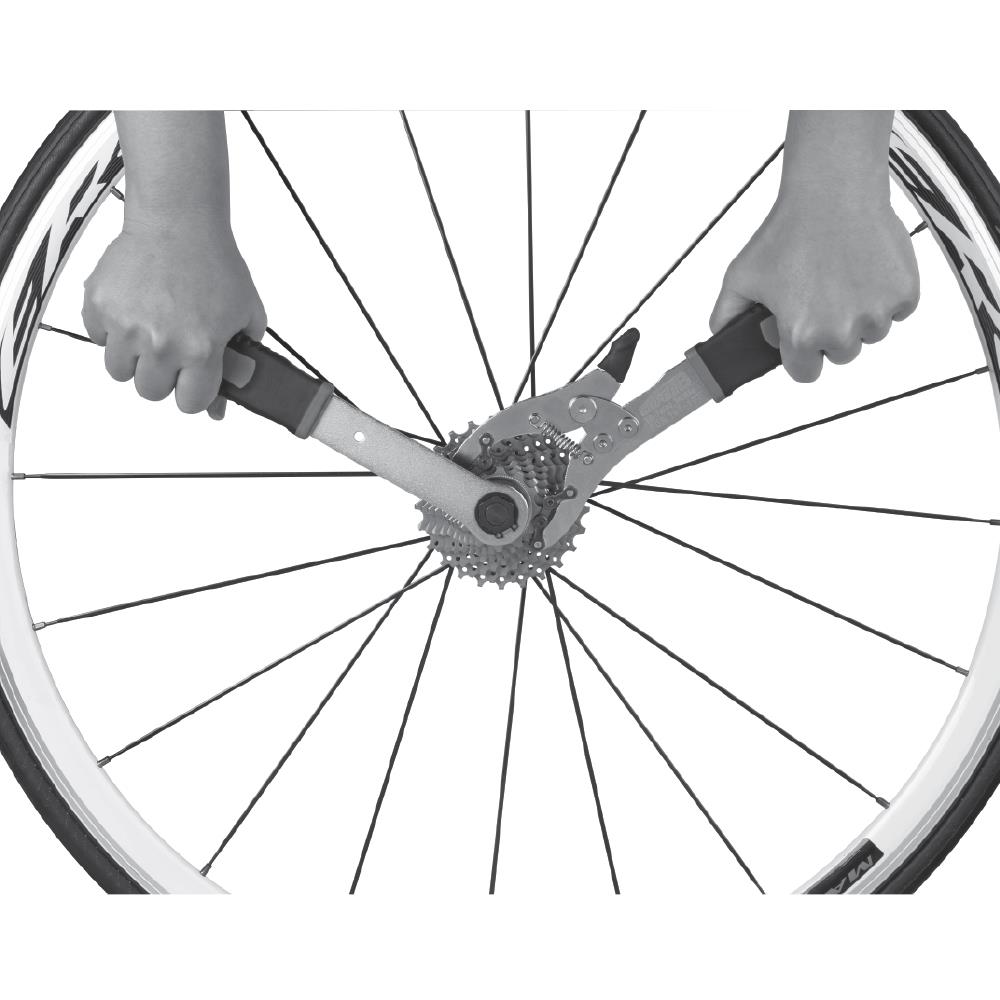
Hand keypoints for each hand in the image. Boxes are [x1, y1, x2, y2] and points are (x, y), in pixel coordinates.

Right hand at [82, 218, 266, 417]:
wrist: (178, 222)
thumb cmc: (215, 265)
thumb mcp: (245, 316)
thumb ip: (238, 364)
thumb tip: (217, 410)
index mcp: (200, 350)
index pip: (190, 404)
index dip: (193, 394)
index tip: (193, 381)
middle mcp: (161, 344)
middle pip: (150, 392)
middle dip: (162, 377)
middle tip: (171, 351)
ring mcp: (125, 325)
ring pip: (119, 371)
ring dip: (133, 358)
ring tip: (149, 329)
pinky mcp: (98, 305)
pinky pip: (97, 338)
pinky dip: (110, 330)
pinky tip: (132, 308)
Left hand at [710, 195, 918, 382]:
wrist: (832, 191)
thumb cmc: (786, 233)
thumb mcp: (741, 276)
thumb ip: (725, 315)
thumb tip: (721, 339)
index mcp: (801, 335)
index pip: (805, 373)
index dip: (800, 354)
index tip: (799, 335)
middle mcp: (841, 332)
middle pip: (840, 355)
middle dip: (830, 334)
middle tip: (821, 297)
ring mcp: (877, 313)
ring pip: (871, 333)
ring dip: (860, 316)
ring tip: (843, 278)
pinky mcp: (906, 293)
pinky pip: (899, 310)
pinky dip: (887, 295)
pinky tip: (866, 268)